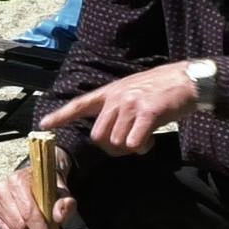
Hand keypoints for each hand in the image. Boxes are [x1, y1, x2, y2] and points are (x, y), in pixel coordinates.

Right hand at [0, 146, 75, 228]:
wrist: (35, 182)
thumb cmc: (48, 189)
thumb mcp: (62, 193)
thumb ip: (65, 203)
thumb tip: (58, 216)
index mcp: (18, 180)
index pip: (28, 212)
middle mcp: (2, 188)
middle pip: (19, 224)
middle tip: (44, 228)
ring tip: (34, 224)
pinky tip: (25, 225)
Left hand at [38, 61, 198, 155]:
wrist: (186, 80)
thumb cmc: (160, 90)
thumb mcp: (131, 92)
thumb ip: (116, 109)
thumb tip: (109, 136)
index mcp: (110, 92)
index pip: (79, 104)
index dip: (60, 116)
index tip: (42, 124)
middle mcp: (116, 98)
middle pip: (98, 136)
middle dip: (112, 147)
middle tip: (128, 144)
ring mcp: (131, 104)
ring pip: (117, 142)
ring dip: (130, 148)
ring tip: (144, 138)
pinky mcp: (148, 113)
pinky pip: (135, 142)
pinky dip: (142, 147)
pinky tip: (151, 140)